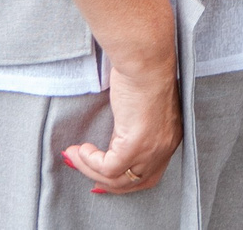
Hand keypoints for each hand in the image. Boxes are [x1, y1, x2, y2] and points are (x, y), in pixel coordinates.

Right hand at [62, 52, 180, 194]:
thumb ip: (133, 128)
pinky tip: (81, 149)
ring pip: (117, 179)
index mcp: (169, 138)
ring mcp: (151, 148)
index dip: (123, 181)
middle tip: (81, 166)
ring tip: (74, 155)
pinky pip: (108, 168)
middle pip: (133, 183)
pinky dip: (89, 162)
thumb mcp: (140, 108)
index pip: (148, 175)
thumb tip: (112, 142)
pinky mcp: (135, 144)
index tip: (99, 178)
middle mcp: (164, 148)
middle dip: (104, 181)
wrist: (145, 59)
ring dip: (90, 170)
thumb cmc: (142, 73)